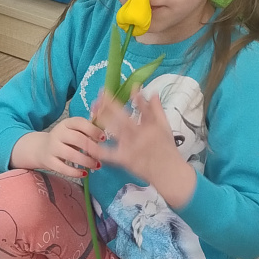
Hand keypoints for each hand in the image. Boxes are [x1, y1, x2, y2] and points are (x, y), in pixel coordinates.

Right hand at [10, 117, 103, 179]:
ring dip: (86, 161)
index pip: (80, 123)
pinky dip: (75, 172)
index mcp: (66, 123)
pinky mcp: (49, 161)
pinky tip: (84, 173)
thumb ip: (87, 133)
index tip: (103, 138)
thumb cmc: (64, 140)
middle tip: (102, 155)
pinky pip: (63, 168)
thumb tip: (104, 138)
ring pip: (70, 154)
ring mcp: (52, 147)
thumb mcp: (73, 131)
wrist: (40, 148)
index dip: (93, 130)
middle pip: (77, 139)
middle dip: (92, 148)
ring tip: (96, 165)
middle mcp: (58, 133)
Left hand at [92, 90, 196, 205]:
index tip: (129, 85)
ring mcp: (131, 146)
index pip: (141, 106)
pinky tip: (88, 143)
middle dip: (110, 104)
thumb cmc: (168, 150)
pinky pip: (109, 154)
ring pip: (114, 129)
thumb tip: (153, 92)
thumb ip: (158, 109)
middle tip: (100, 94)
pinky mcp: (125, 159)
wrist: (169, 173)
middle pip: (123, 116)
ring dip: (103, 118)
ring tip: (93, 109)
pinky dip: (99, 149)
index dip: (135, 96)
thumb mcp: (166, 127)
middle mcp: (140, 134)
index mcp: (150, 125)